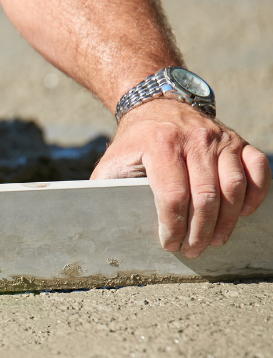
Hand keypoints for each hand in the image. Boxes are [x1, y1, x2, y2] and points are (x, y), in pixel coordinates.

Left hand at [91, 99, 270, 257]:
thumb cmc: (133, 144)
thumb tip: (100, 220)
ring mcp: (220, 138)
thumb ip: (108, 189)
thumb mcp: (112, 163)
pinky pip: (258, 168)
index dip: (173, 226)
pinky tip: (243, 213)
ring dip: (227, 220)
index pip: (172, 196)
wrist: (156, 107)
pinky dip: (256, 193)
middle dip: (200, 231)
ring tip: (215, 240)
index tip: (170, 244)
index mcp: (160, 145)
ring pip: (233, 186)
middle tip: (193, 250)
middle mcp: (194, 139)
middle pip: (205, 196)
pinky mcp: (238, 141)